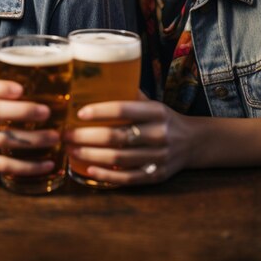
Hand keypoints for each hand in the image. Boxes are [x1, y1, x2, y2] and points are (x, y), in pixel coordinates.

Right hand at [0, 80, 59, 176]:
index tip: (22, 89)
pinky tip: (47, 164)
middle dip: (22, 110)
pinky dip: (28, 166)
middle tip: (47, 112)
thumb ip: (8, 99)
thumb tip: (51, 93)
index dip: (2, 88)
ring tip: (54, 138)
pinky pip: (4, 165)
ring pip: (3, 139)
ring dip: (32, 139)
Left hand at [64, 94, 193, 185]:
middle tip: (66, 135)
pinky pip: (128, 178)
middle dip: (87, 137)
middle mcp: (159, 134)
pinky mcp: (157, 175)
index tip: (79, 113)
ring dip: (91, 156)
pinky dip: (107, 176)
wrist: (194, 142)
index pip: (124, 109)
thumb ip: (128, 94)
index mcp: (156, 111)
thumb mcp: (152, 102)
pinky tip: (89, 170)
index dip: (100, 111)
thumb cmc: (163, 118)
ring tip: (71, 151)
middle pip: (118, 137)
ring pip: (120, 158)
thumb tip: (95, 82)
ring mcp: (159, 157)